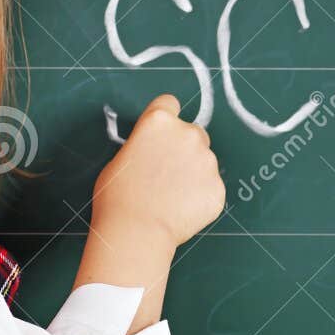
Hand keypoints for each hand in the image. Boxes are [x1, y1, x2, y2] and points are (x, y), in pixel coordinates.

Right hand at [93, 94, 224, 246]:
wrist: (136, 231)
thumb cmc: (117, 196)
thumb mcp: (121, 158)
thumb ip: (144, 146)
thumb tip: (154, 151)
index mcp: (158, 121)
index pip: (169, 103)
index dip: (164, 119)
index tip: (161, 134)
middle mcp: (187, 133)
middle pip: (192, 132)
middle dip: (182, 148)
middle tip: (166, 174)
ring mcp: (207, 160)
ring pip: (204, 160)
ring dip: (193, 173)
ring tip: (171, 197)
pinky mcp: (218, 187)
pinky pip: (210, 187)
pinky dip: (200, 196)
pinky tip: (181, 210)